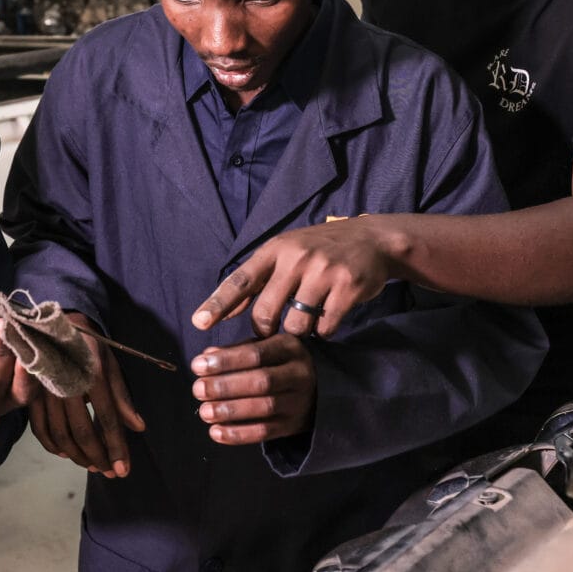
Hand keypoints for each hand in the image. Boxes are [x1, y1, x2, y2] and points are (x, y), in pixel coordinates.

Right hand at [26, 312, 145, 477]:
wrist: (56, 323)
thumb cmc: (90, 346)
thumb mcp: (111, 364)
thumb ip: (123, 397)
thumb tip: (139, 428)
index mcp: (93, 374)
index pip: (107, 419)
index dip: (116, 447)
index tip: (123, 471)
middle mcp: (67, 384)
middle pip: (81, 432)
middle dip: (97, 456)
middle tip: (108, 472)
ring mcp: (45, 389)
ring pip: (60, 434)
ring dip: (77, 455)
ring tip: (92, 465)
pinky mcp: (31, 393)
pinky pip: (39, 428)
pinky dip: (52, 445)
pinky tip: (65, 454)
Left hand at [190, 334, 315, 444]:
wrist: (316, 389)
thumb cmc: (278, 363)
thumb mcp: (264, 348)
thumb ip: (236, 351)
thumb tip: (207, 355)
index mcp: (290, 348)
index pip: (256, 353)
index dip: (225, 360)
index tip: (198, 365)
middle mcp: (299, 374)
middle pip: (261, 381)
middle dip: (225, 386)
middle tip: (198, 389)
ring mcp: (298, 402)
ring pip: (264, 408)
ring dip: (229, 411)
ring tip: (204, 411)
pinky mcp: (293, 426)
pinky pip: (265, 432)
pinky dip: (238, 434)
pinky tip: (216, 432)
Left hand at [191, 217, 406, 337]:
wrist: (373, 239)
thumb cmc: (321, 249)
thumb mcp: (287, 252)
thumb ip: (258, 279)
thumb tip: (225, 311)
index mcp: (276, 249)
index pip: (240, 279)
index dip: (218, 303)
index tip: (199, 324)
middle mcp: (297, 258)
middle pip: (266, 312)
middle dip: (265, 330)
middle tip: (272, 332)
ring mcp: (323, 272)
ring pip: (295, 325)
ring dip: (299, 332)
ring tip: (308, 319)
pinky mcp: (347, 287)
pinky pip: (325, 327)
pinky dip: (324, 330)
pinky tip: (329, 317)